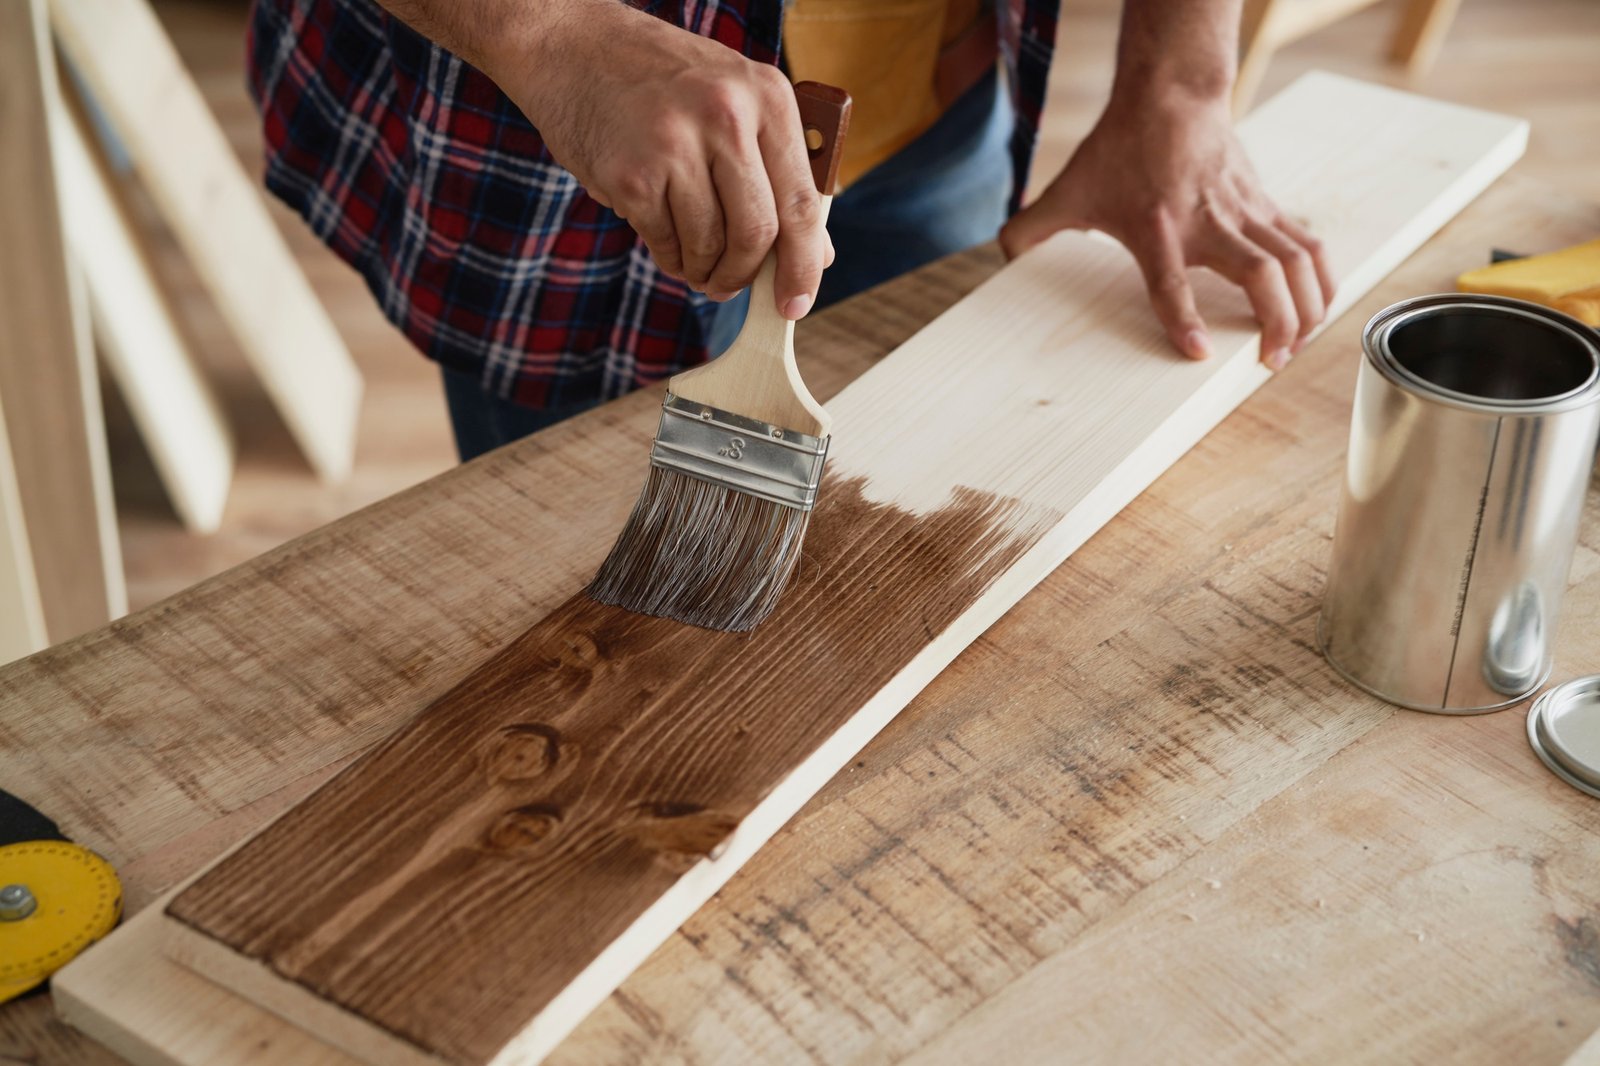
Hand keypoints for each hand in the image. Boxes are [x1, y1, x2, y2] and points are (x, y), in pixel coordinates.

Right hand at [489, 2, 829, 317]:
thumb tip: (817, 254)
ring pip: (709, 245)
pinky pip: (665, 243)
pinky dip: (670, 257)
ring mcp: (675, 144)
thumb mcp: (735, 103)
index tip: (796, 304)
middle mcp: (726, 116)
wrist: (575, 47)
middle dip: (744, 275)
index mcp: (767, 97)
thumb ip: (777, 172)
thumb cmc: (664, 82)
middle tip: (731, 288)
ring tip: (695, 262)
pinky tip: (666, 242)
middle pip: (757, 232)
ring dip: (703, 270)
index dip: (803, 265)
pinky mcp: (631, 174)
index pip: (801, 201)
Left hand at [1000, 92, 1334, 368]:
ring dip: (1309, 306)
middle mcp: (1209, 223)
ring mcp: (1245, 212)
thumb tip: (1000, 253)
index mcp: (1158, 229)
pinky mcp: (1267, 204)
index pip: (1172, 283)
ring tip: (1300, 344)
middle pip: (1261, 275)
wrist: (1171, 94)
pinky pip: (1307, 243)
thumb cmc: (1122, 146)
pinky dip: (1322, 277)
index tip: (1200, 355)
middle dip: (1278, 323)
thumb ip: (1032, 227)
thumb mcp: (1069, 189)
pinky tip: (1321, 306)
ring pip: (1297, 260)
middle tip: (1272, 362)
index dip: (1184, 321)